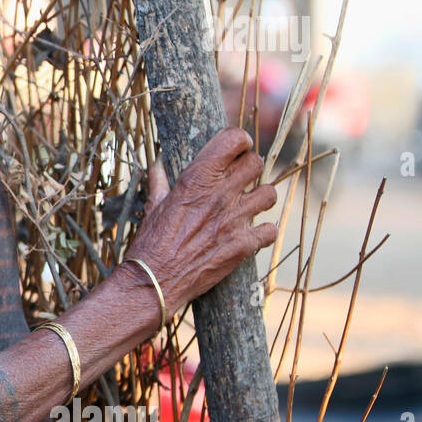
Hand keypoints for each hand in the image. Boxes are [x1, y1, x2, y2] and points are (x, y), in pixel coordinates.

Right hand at [124, 127, 277, 314]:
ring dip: (260, 199)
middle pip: (256, 163)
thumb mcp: (153, 208)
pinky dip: (264, 233)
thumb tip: (156, 166)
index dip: (238, 142)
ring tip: (248, 207)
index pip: (233, 140)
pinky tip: (250, 235)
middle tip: (240, 181)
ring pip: (269, 194)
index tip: (235, 150)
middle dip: (250, 169)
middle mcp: (219, 195)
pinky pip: (270, 230)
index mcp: (195, 180)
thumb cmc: (150, 244)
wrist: (155, 282)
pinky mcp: (243, 246)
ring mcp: (234, 220)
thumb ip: (159, 183)